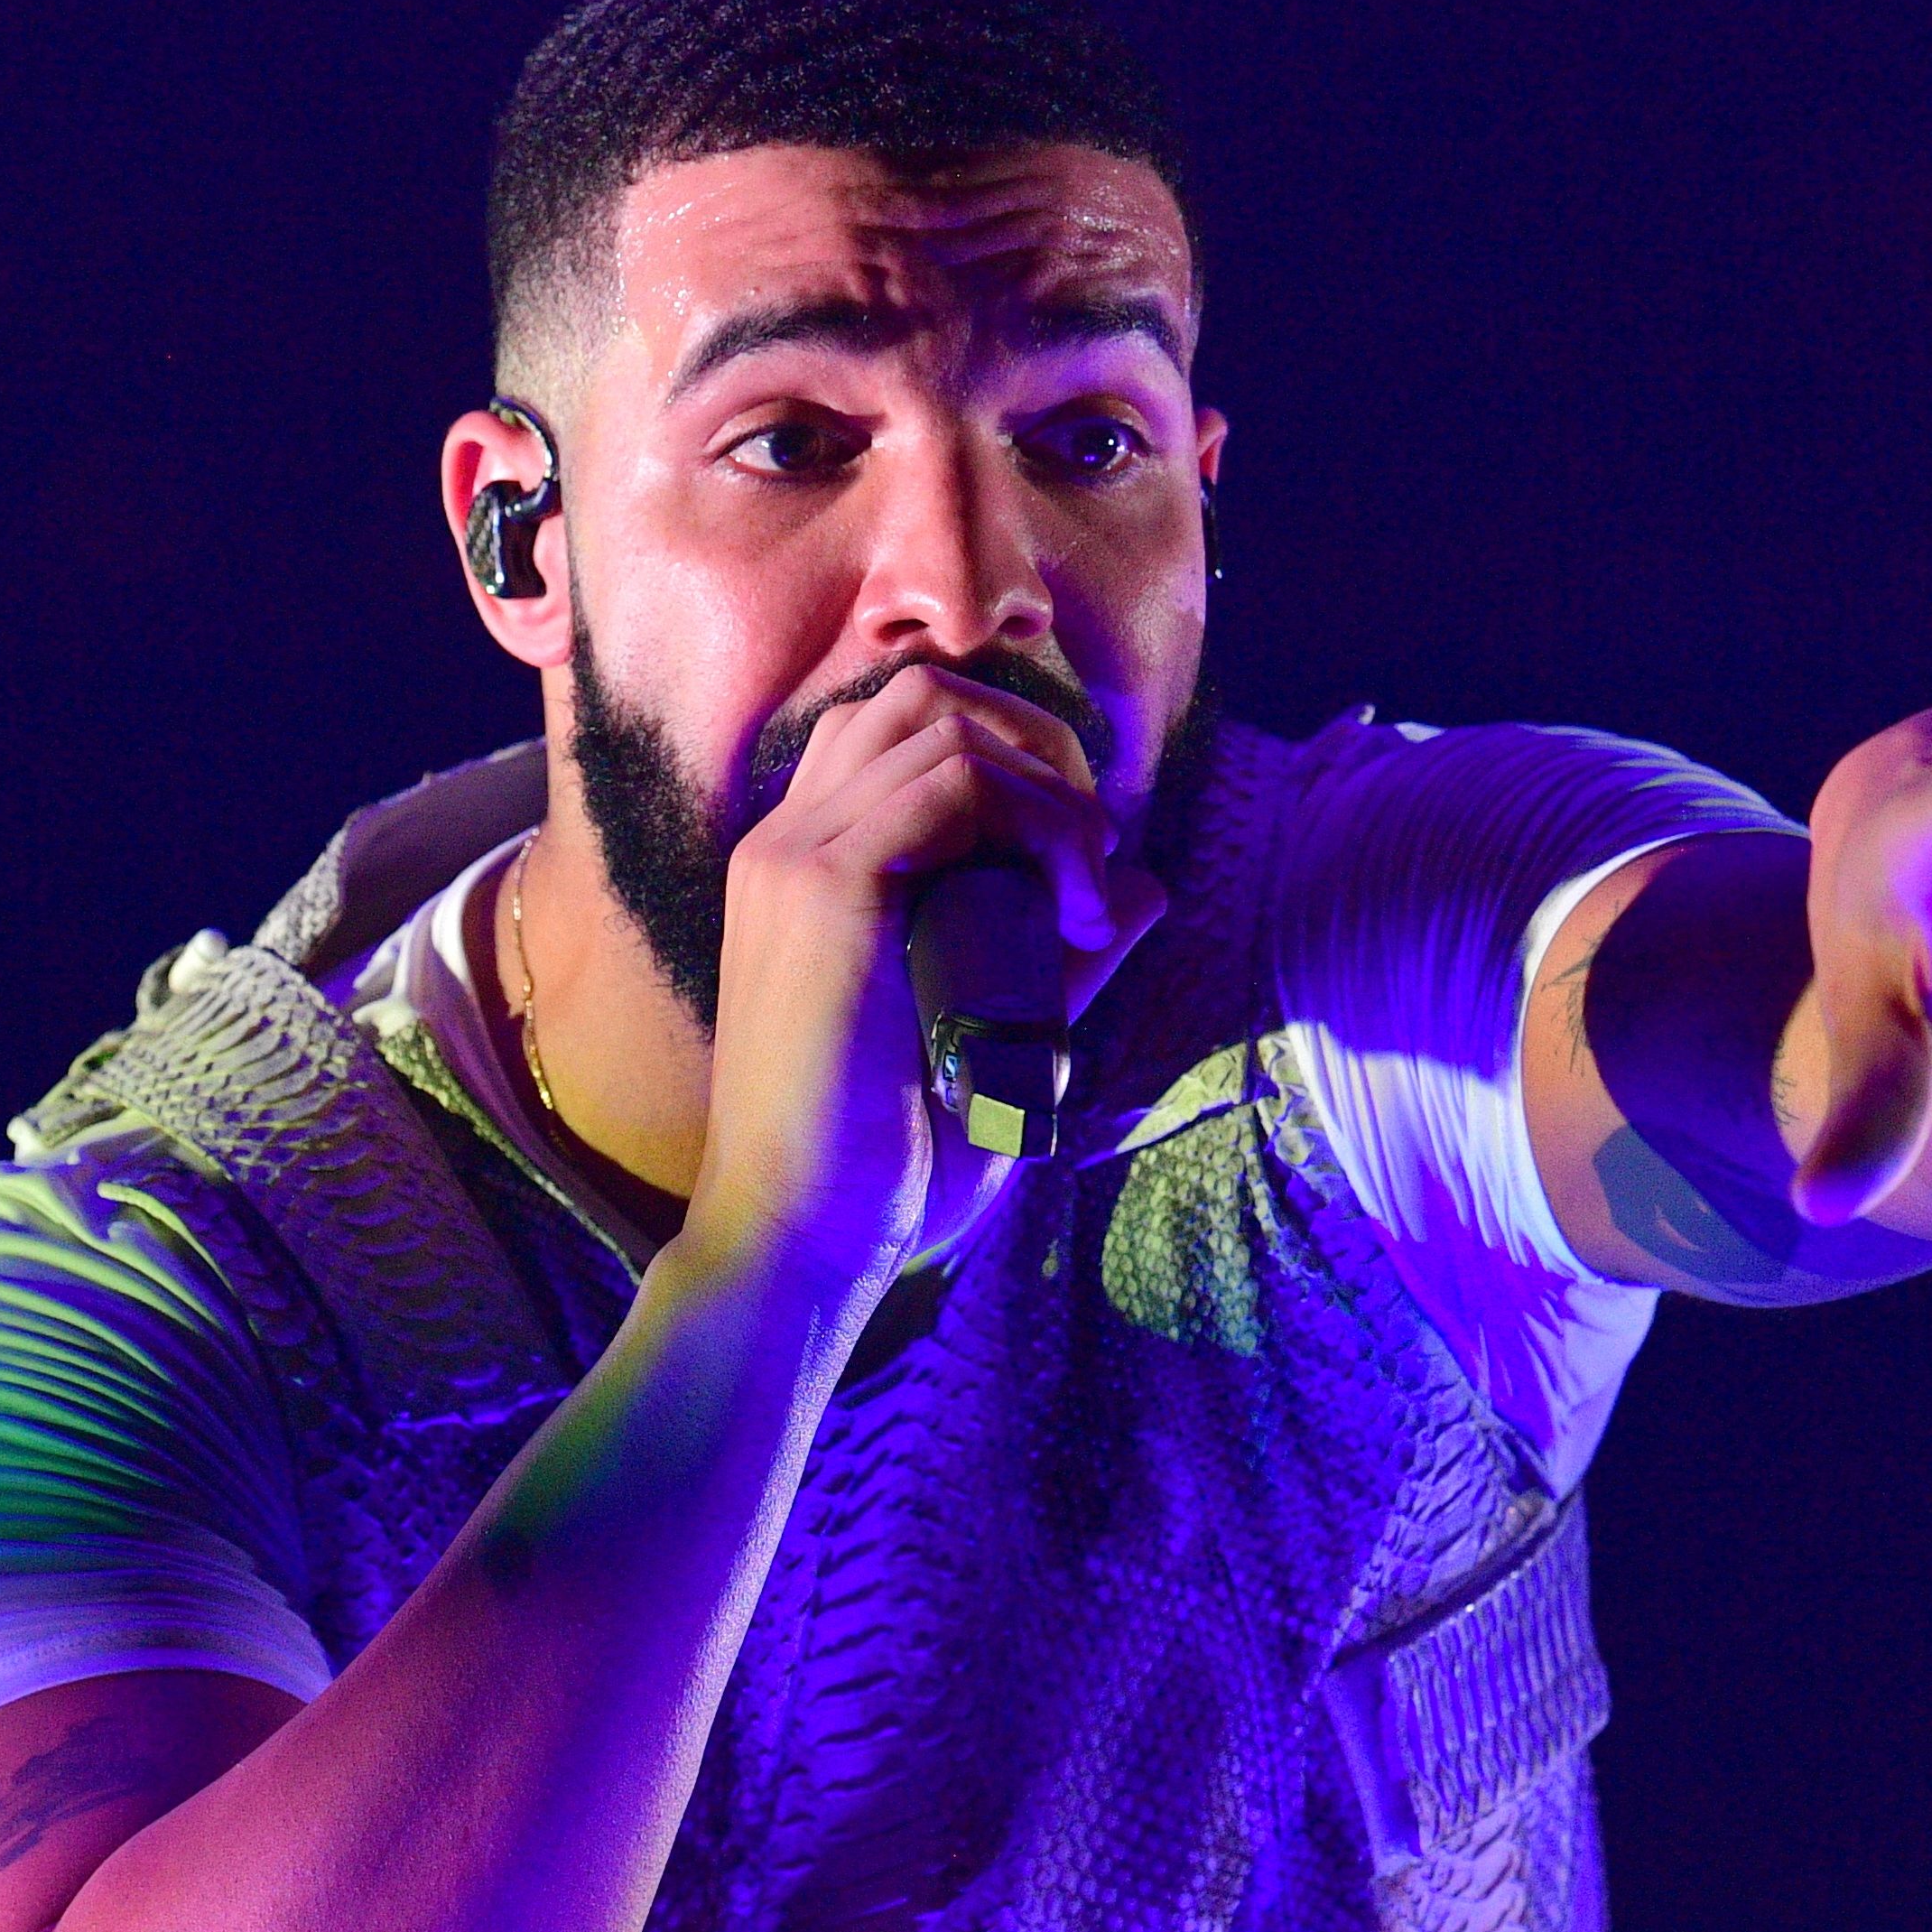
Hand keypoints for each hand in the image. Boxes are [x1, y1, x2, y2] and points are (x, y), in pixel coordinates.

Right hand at [689, 663, 1170, 1289]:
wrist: (800, 1235)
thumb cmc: (886, 1163)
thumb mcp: (997, 1037)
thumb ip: (1061, 958)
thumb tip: (1145, 885)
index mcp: (802, 867)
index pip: (905, 732)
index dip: (1013, 762)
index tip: (1076, 868)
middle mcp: (786, 839)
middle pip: (924, 696)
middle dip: (1038, 748)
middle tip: (1091, 855)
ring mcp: (794, 852)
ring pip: (946, 723)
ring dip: (1048, 790)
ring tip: (1084, 892)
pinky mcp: (824, 883)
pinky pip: (954, 780)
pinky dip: (1039, 822)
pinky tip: (1072, 914)